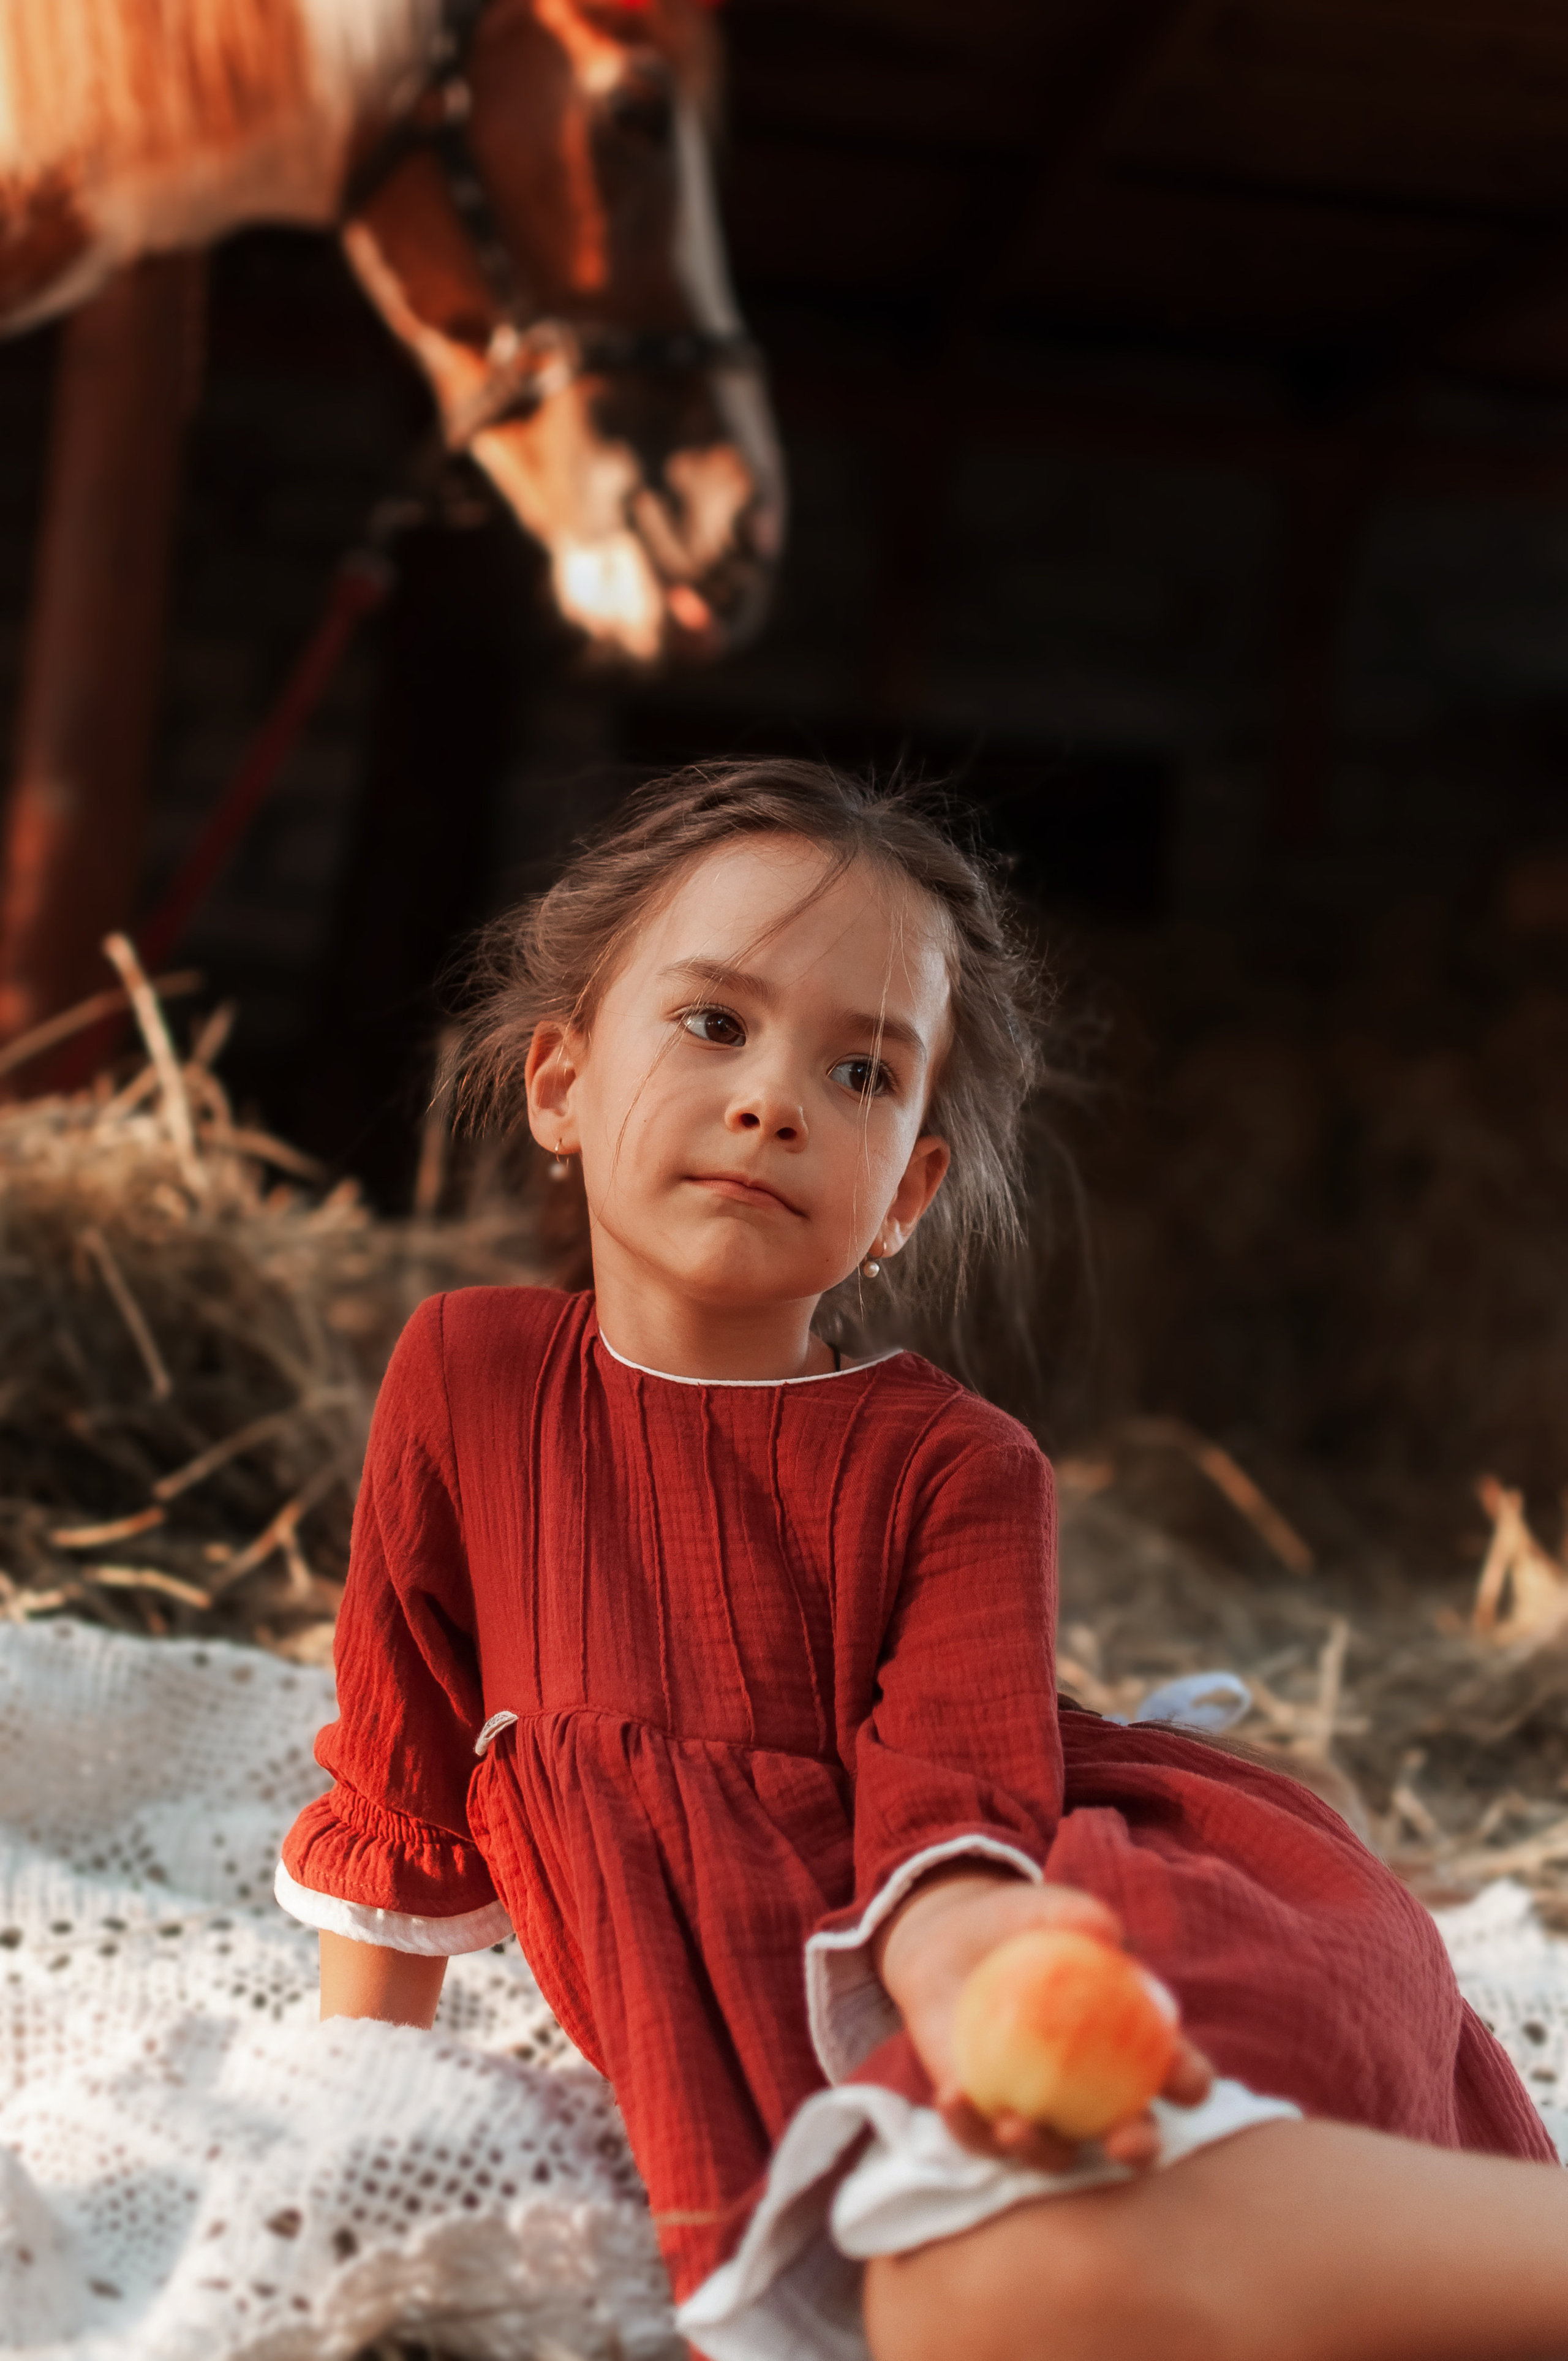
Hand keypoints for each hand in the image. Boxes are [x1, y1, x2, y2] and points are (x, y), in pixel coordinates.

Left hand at [873, 1869, 1212, 2173]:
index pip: (1179, 2074)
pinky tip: (952, 2097)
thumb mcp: (1049, 1911)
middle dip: (1138, 2149)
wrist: (952, 1939)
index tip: (1183, 2080)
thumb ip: (1080, 1917)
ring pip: (1054, 2153)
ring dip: (1039, 2150)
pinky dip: (967, 2125)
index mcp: (1132, 2048)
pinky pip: (978, 2135)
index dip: (1191, 2083)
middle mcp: (1096, 2095)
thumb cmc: (1020, 1924)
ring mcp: (1043, 2114)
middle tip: (1122, 2143)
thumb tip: (1107, 1932)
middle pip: (1133, 2136)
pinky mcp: (984, 2118)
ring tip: (1012, 2125)